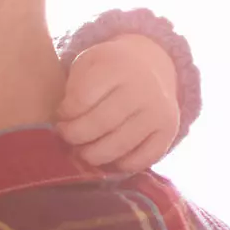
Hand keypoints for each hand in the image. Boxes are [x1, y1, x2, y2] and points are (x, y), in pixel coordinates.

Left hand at [57, 32, 182, 174]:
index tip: (61, 116)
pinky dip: (120, 165)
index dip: (65, 114)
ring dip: (93, 155)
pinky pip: (140, 160)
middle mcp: (142, 87)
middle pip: (99, 125)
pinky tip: (109, 157)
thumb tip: (64, 124)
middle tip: (68, 137)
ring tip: (83, 150)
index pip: (81, 100)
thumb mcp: (87, 64)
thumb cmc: (108, 70)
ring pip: (118, 146)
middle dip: (75, 136)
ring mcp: (158, 111)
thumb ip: (73, 88)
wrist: (150, 66)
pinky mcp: (169, 131)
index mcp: (116, 66)